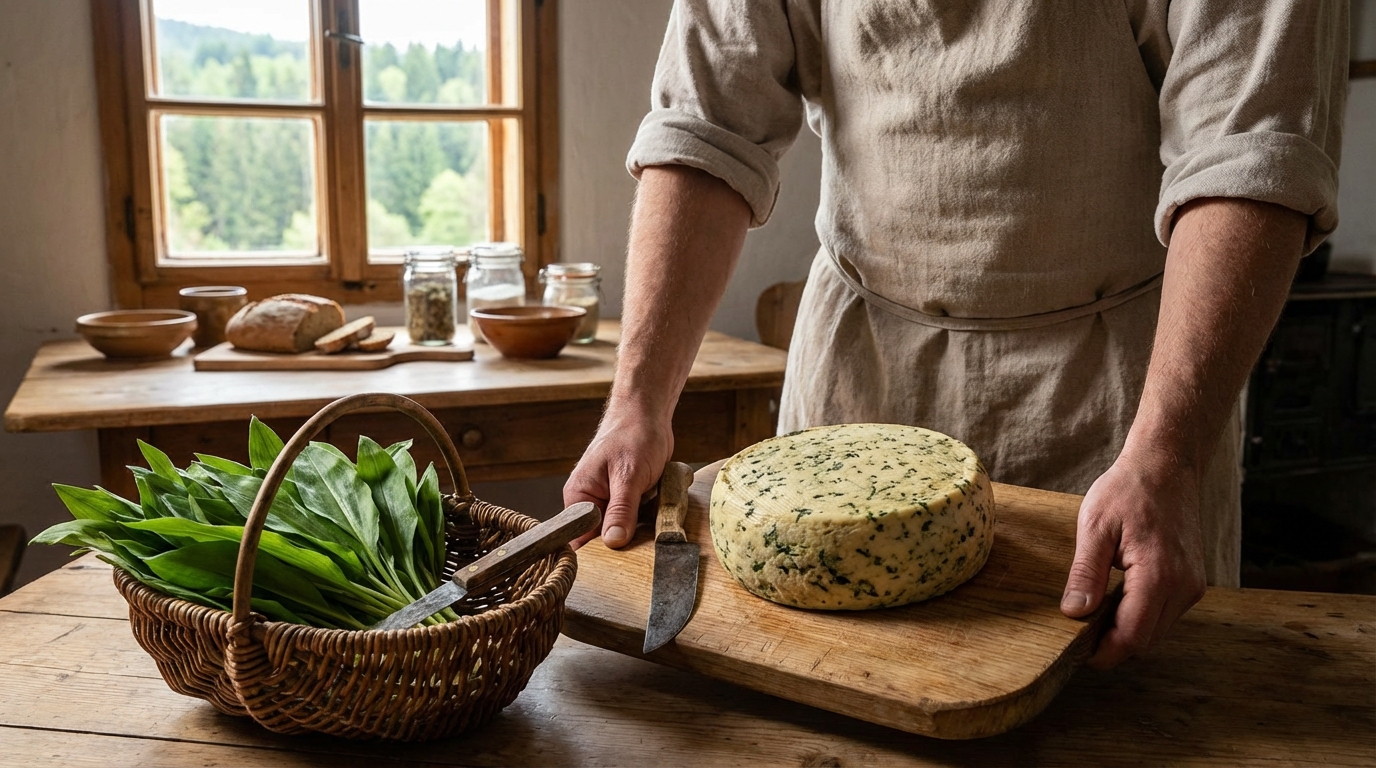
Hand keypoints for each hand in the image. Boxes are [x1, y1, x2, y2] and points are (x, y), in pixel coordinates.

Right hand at [563, 404, 673, 548]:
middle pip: (604, 539)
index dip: (599, 553)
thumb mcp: (629, 476)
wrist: (648, 414)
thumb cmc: (633, 435)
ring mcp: (610, 501)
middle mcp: (591, 502)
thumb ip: (621, 510)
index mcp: (579, 497)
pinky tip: (658, 508)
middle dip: (625, 541)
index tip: (620, 564)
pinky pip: (637, 519)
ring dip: (641, 528)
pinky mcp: (628, 499)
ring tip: (653, 517)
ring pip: (624, 530)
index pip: (580, 539)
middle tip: (645, 541)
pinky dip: (650, 518)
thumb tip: (612, 542)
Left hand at [1060, 447, 1206, 668]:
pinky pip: (1165, 614)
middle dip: (1113, 643)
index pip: (1133, 637)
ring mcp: (1192, 586)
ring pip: (1157, 631)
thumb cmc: (1129, 489)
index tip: (1077, 651)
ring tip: (1097, 606)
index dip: (1104, 652)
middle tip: (1079, 628)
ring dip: (1127, 629)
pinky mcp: (1193, 581)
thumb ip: (1085, 573)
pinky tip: (1118, 594)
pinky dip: (1141, 615)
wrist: (1167, 466)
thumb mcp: (1095, 526)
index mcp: (1159, 576)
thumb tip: (1074, 613)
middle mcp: (1184, 587)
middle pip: (1146, 641)